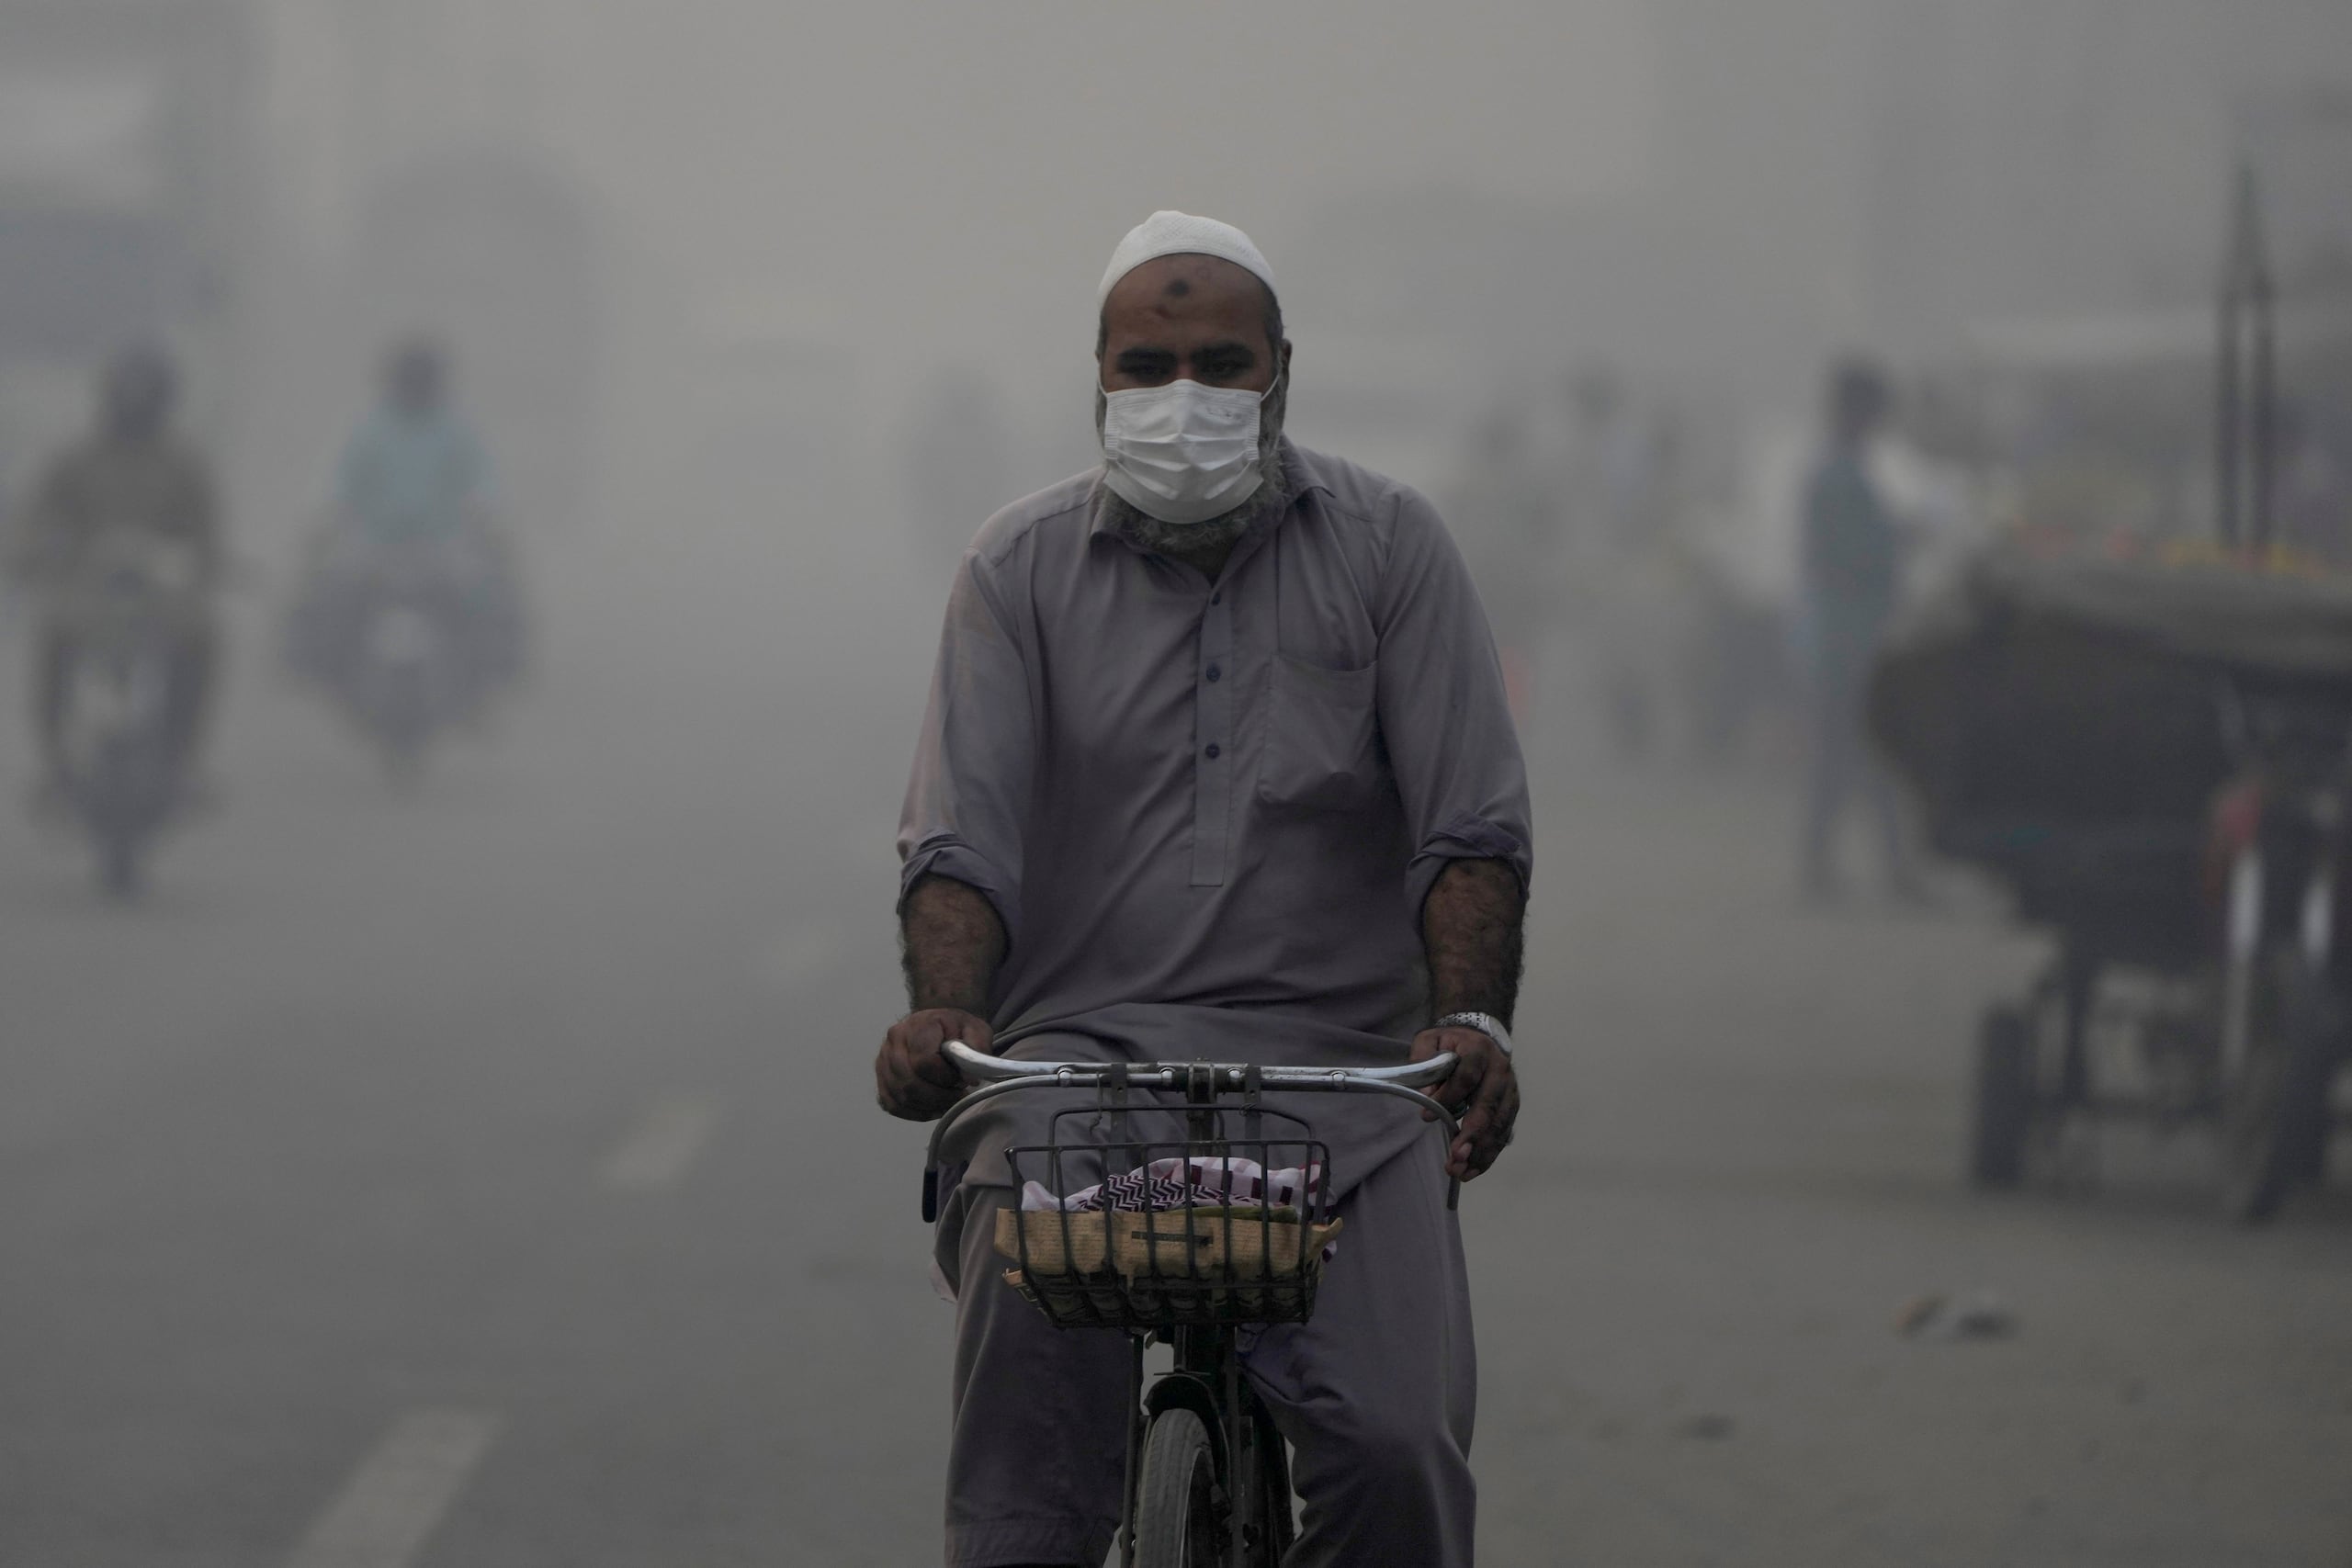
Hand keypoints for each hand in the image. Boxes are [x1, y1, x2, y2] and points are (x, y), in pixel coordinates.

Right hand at [876, 1009, 991, 1121]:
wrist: (938, 1025)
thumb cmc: (957, 1029)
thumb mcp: (975, 1029)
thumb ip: (977, 1049)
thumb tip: (969, 1079)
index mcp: (916, 1026)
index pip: (924, 1062)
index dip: (946, 1078)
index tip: (962, 1079)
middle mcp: (893, 1043)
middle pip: (910, 1083)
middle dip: (939, 1097)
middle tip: (958, 1095)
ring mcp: (883, 1062)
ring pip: (901, 1097)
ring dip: (929, 1106)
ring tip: (949, 1101)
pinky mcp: (882, 1079)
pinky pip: (893, 1105)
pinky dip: (915, 1113)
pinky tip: (934, 1109)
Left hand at [1409, 1026, 1518, 1180]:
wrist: (1480, 1037)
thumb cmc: (1451, 1043)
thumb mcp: (1431, 1040)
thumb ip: (1424, 1060)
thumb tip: (1427, 1094)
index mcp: (1479, 1051)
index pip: (1466, 1076)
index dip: (1448, 1097)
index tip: (1425, 1116)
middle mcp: (1500, 1071)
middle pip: (1488, 1105)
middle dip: (1472, 1134)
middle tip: (1455, 1157)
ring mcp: (1510, 1090)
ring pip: (1500, 1124)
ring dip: (1482, 1151)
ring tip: (1461, 1172)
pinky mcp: (1512, 1107)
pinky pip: (1504, 1133)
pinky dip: (1490, 1154)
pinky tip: (1473, 1170)